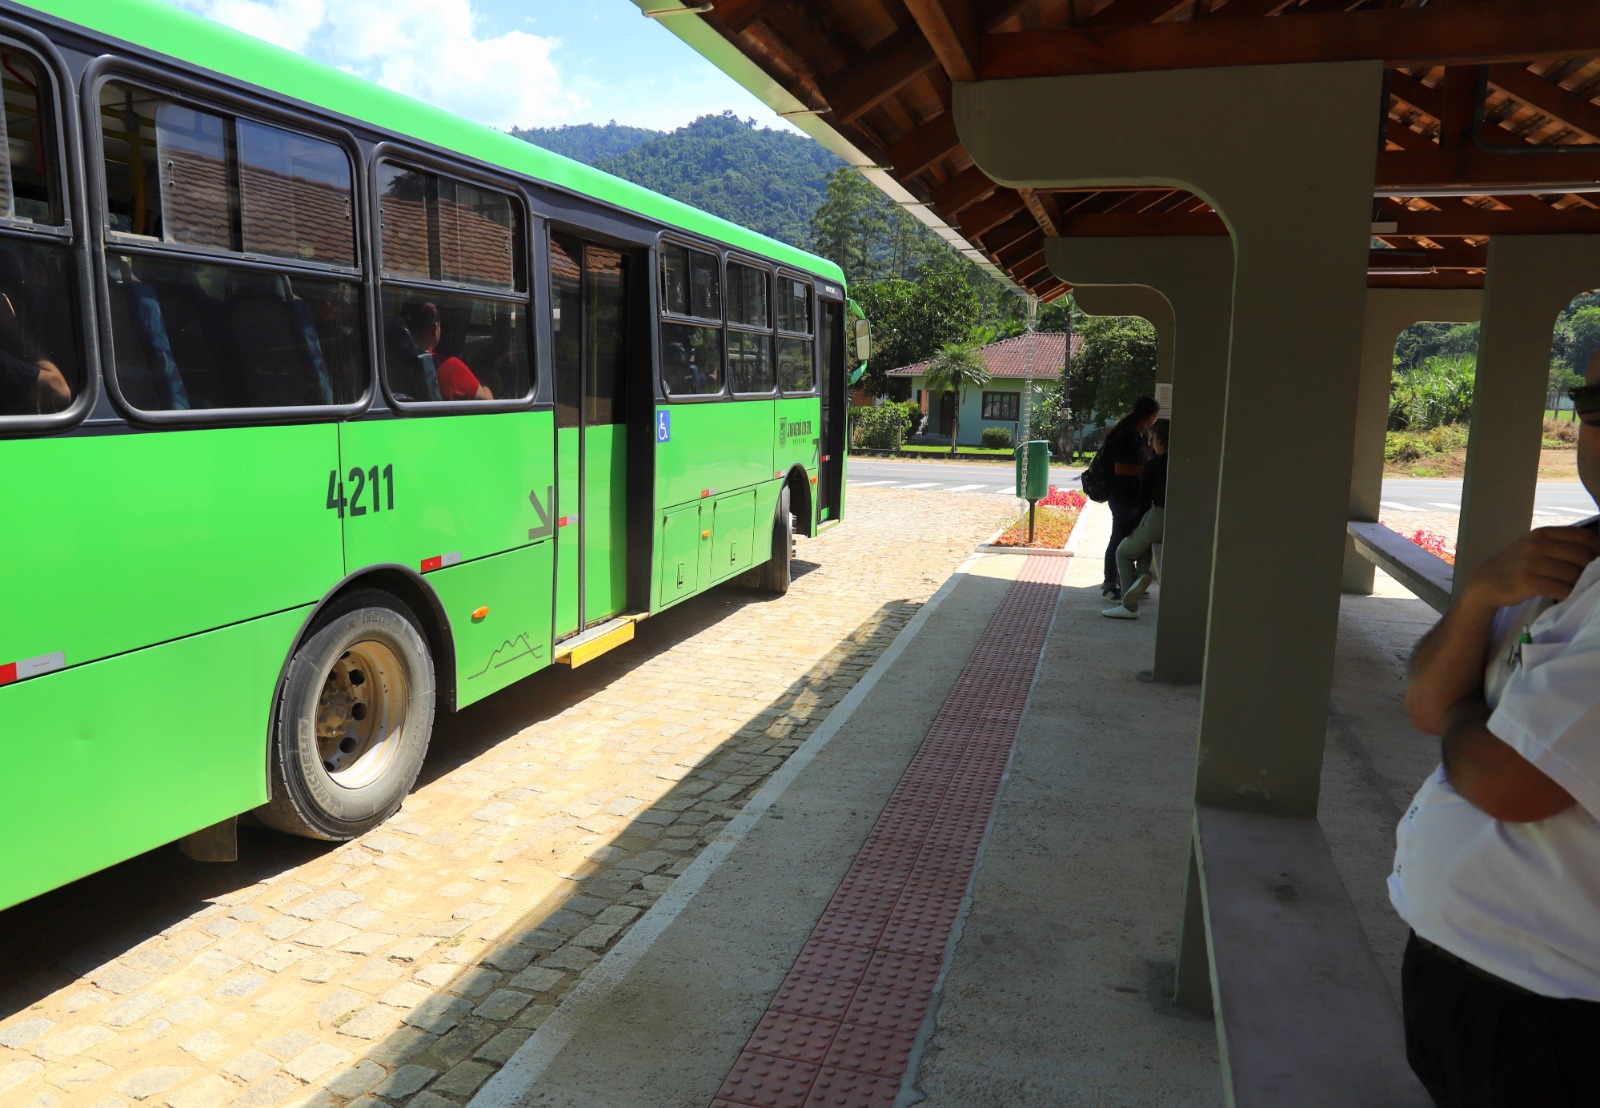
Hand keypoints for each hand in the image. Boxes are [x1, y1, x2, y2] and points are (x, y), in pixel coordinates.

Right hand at [1462, 526, 1599, 607]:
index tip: (1599, 562)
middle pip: (1582, 556)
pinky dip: (1568, 595)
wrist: (1485, 583)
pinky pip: (1561, 589)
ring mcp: (1531, 563)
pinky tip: (1565, 597)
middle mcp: (1537, 545)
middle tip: (1589, 579)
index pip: (1584, 537)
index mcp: (1542, 533)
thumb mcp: (1533, 547)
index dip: (1598, 550)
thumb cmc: (1515, 566)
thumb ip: (1558, 545)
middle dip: (1592, 570)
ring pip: (1574, 574)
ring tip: (1576, 589)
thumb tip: (1594, 554)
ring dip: (1580, 585)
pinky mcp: (1528, 582)